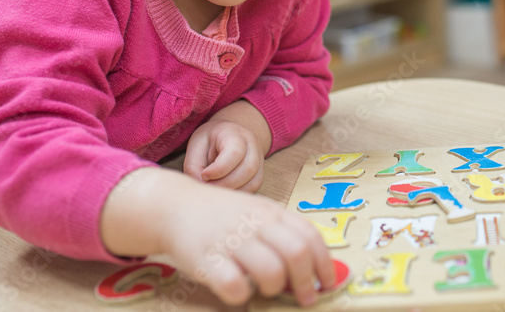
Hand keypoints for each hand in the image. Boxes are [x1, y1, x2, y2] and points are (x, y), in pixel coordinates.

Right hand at [103, 168, 334, 306]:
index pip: (310, 236)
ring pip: (271, 271)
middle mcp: (255, 223)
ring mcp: (231, 240)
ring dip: (276, 288)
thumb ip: (283, 235)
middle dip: (306, 282)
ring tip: (268, 290)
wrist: (177, 206)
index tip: (328, 283)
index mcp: (272, 212)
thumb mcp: (258, 214)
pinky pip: (234, 286)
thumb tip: (312, 270)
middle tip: (305, 297)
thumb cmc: (224, 216)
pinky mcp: (207, 259)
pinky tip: (238, 290)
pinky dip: (241, 295)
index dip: (325, 264)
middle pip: (297, 254)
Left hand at [184, 118, 263, 191]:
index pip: (235, 152)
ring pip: (254, 181)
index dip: (219, 169)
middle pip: (248, 169)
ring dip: (233, 191)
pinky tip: (225, 193)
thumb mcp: (195, 147)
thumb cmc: (208, 141)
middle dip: (226, 184)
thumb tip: (202, 188)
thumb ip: (194, 167)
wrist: (224, 135)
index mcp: (235, 133)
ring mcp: (259, 159)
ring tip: (216, 192)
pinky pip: (254, 188)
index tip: (204, 175)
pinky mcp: (259, 173)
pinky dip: (239, 194)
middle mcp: (252, 144)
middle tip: (208, 188)